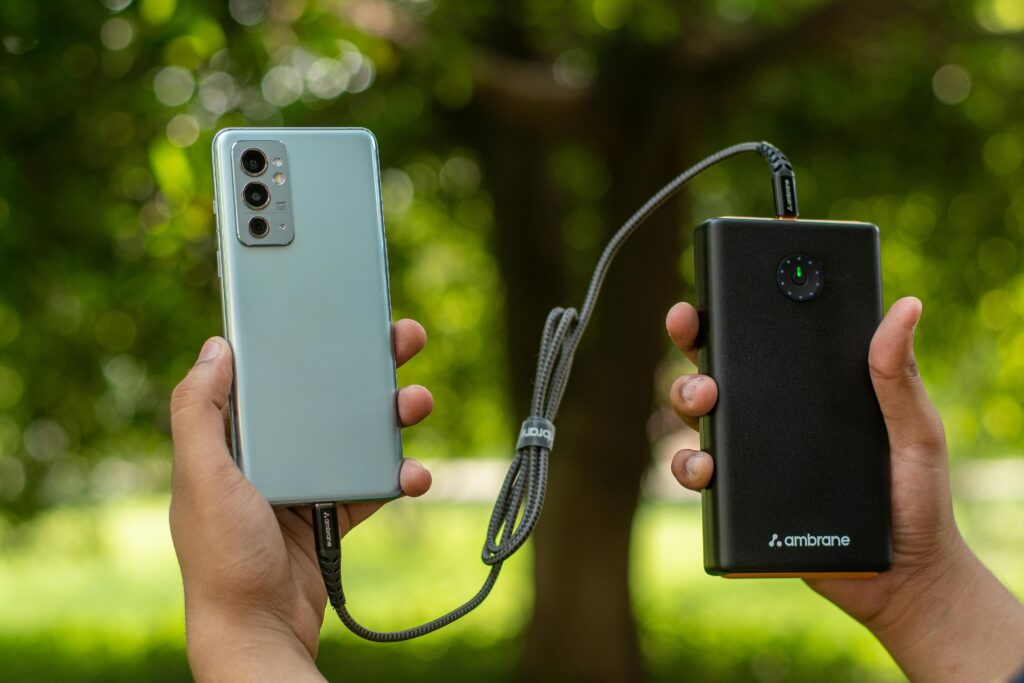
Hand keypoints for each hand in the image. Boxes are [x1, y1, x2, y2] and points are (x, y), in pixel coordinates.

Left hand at [169, 320, 433, 681]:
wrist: (259, 631)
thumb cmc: (222, 558)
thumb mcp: (201, 479)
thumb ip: (199, 412)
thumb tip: (214, 347)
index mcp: (235, 440)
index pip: (274, 377)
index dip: (304, 342)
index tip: (337, 313)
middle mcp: (270, 456)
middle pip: (323, 398)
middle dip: (366, 367)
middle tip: (403, 339)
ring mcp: (303, 486)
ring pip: (355, 436)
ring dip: (391, 416)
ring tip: (418, 402)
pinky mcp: (331, 515)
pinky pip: (371, 484)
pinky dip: (397, 476)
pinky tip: (414, 474)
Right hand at [665, 297, 1023, 681]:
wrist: (903, 575)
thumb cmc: (916, 496)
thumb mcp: (916, 430)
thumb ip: (899, 375)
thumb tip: (907, 307)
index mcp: (809, 389)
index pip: (762, 341)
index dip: (726, 314)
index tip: (706, 298)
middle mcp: (772, 417)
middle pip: (716, 369)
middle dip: (692, 348)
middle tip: (696, 337)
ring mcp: (752, 457)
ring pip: (697, 416)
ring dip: (685, 398)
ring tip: (704, 402)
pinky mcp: (739, 499)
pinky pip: (697, 475)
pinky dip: (690, 466)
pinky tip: (707, 469)